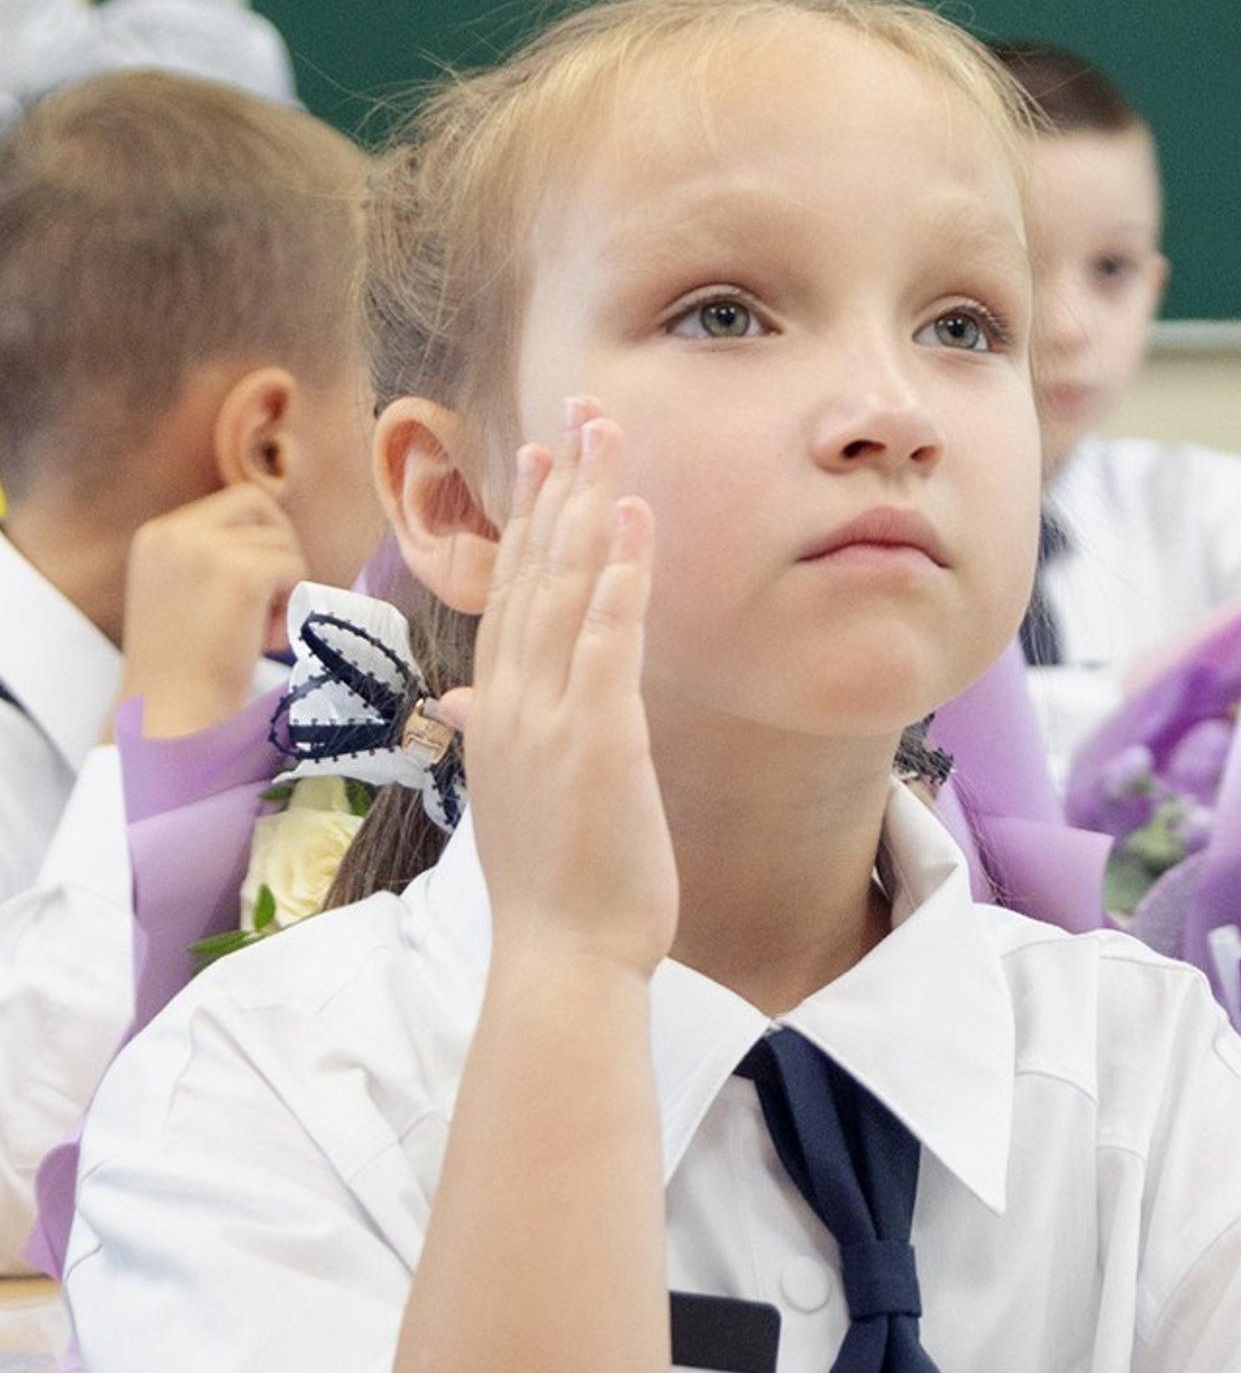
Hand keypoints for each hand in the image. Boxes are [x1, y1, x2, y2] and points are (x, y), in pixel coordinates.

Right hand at [117, 485, 308, 737]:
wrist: (169, 715)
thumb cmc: (185, 667)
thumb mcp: (182, 593)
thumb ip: (213, 557)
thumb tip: (277, 532)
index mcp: (157, 535)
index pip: (236, 504)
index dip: (260, 541)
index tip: (253, 590)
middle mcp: (173, 532)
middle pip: (260, 507)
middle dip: (279, 551)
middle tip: (269, 604)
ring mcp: (205, 549)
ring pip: (283, 544)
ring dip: (283, 589)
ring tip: (256, 632)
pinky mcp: (240, 573)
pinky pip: (296, 570)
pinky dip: (292, 606)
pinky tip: (265, 640)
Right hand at [444, 402, 676, 986]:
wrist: (560, 958)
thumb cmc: (556, 888)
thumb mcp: (521, 797)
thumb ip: (504, 737)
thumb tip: (471, 706)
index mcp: (498, 712)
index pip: (511, 593)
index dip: (528, 520)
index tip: (542, 457)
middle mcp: (512, 701)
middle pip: (533, 570)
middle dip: (558, 487)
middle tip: (579, 413)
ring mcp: (548, 716)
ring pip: (566, 585)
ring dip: (589, 504)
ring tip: (608, 436)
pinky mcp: (595, 737)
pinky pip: (608, 636)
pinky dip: (622, 572)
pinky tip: (636, 517)